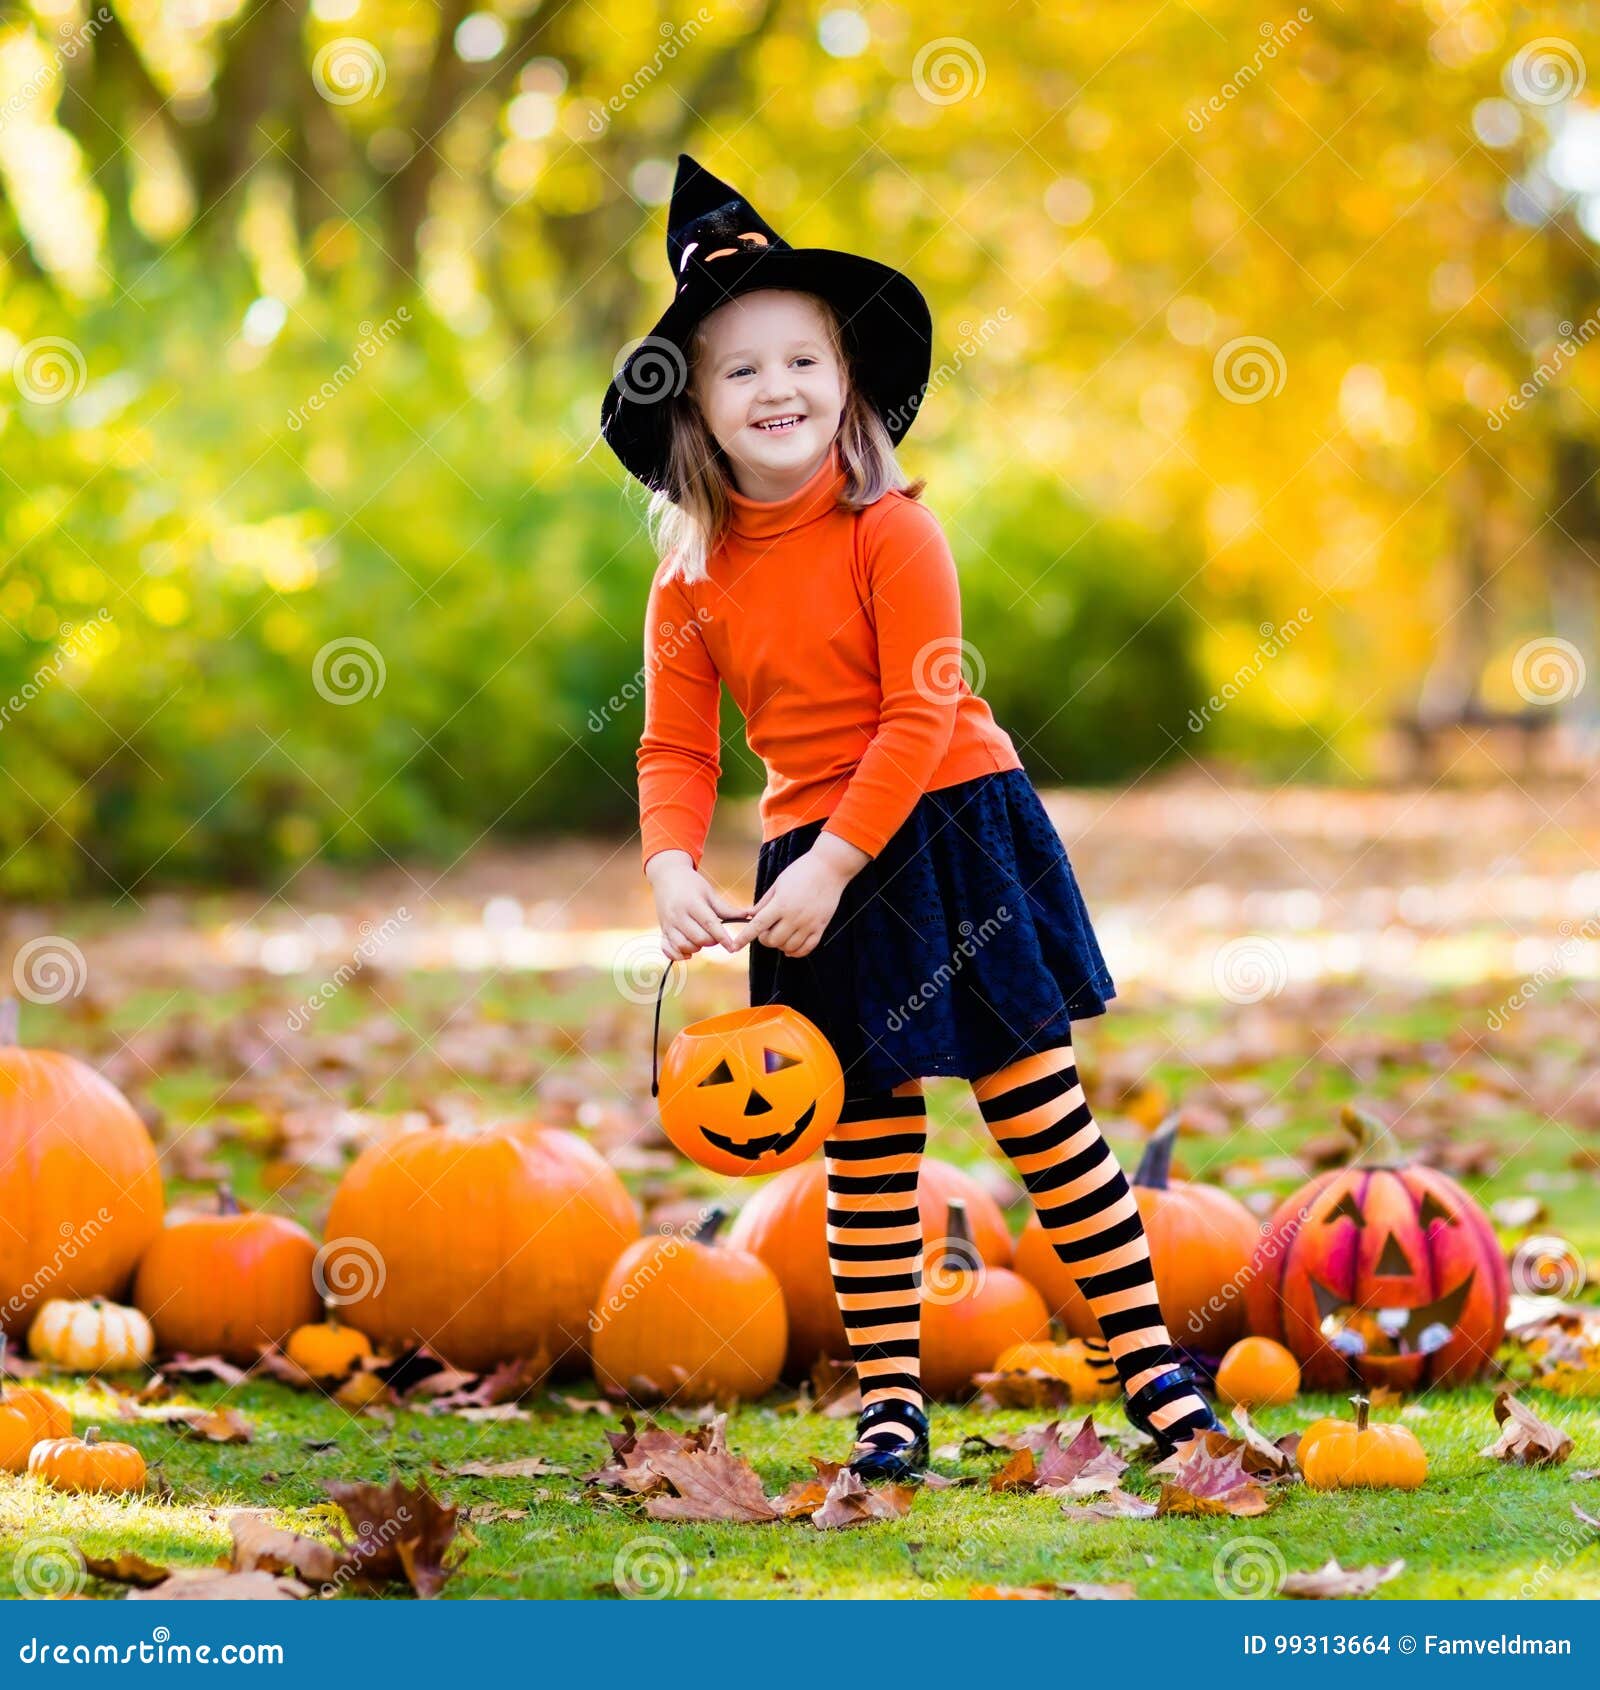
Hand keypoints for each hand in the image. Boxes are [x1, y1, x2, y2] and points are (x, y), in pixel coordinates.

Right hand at [646, 852, 754, 961]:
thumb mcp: (709, 892)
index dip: (722, 937)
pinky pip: (668, 950)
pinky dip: (679, 955)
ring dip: (697, 948)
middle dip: (712, 941)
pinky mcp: (663, 930)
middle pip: (698, 938)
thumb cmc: (691, 884)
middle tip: (716, 935)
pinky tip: (689, 951)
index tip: (733, 947)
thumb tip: (748, 916)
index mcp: (692, 903)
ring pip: (684, 946)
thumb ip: (726, 909)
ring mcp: (668, 924)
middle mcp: (678, 915)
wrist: (667, 876)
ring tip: (702, 939)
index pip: (709, 924)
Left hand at [728, 833, 866, 957]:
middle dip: (764, 939)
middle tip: (766, 930)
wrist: (830, 868)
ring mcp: (809, 924)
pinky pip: (806, 948)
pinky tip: (791, 946)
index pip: (758, 926)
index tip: (734, 946)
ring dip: (780, 945)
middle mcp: (794, 917)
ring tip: (780, 935)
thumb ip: (764, 902)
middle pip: (772, 940)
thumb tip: (751, 915)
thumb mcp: (778, 883)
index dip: (744, 938)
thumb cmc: (801, 871)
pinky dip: (796, 951)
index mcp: (781, 904)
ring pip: (788, 947)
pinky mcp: (820, 927)